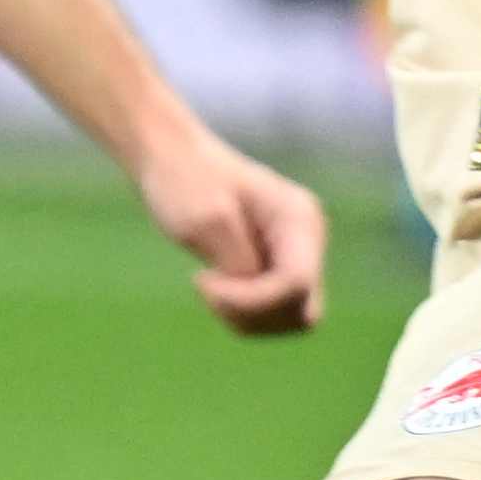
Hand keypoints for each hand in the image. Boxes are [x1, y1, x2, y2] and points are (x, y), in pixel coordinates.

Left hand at [127, 127, 328, 334]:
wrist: (173, 160)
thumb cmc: (185, 180)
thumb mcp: (205, 220)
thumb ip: (237, 262)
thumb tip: (259, 292)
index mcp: (298, 218)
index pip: (296, 284)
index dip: (250, 299)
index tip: (202, 279)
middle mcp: (307, 239)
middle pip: (302, 310)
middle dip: (252, 313)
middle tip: (207, 289)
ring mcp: (296, 256)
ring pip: (290, 319)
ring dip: (245, 317)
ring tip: (208, 285)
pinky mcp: (277, 270)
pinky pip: (272, 315)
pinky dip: (242, 315)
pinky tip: (214, 287)